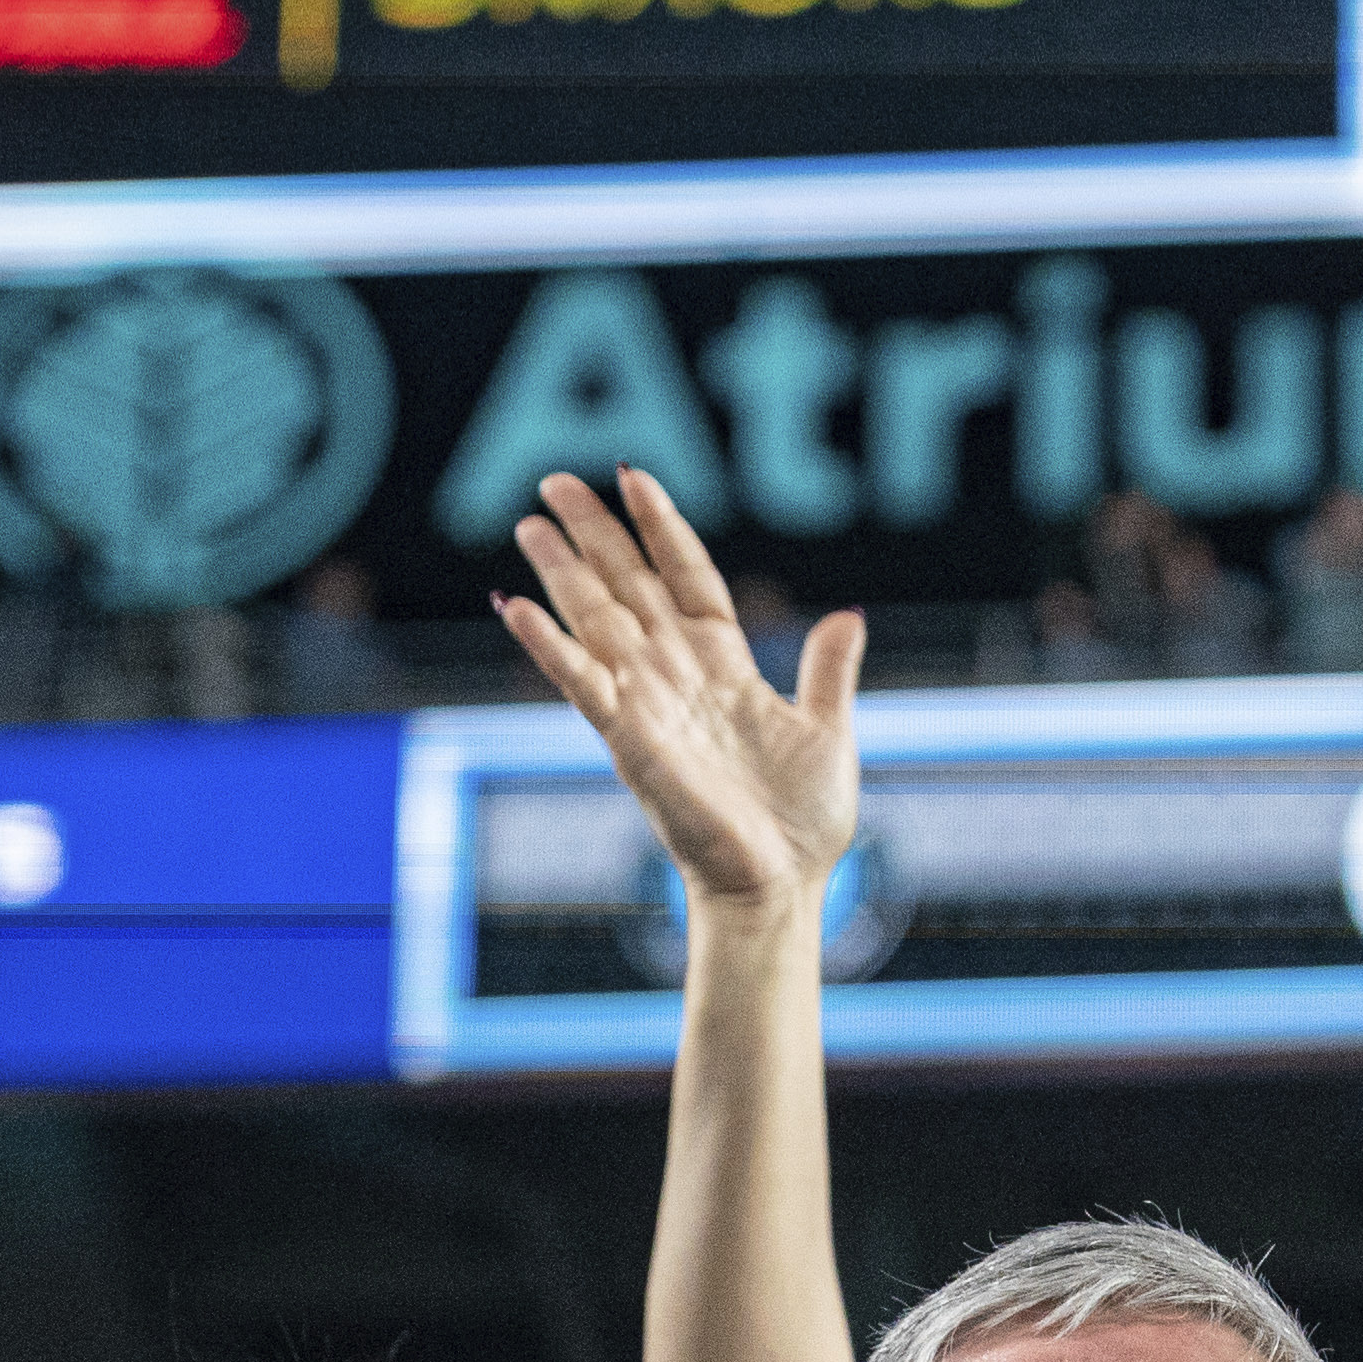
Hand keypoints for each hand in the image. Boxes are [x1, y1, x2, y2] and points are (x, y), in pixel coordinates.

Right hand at [496, 468, 865, 907]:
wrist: (781, 886)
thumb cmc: (802, 822)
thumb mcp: (828, 731)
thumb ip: (828, 671)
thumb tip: (848, 614)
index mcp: (724, 666)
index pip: (686, 577)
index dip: (662, 527)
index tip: (633, 476)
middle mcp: (679, 676)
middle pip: (628, 585)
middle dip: (594, 532)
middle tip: (553, 480)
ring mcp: (650, 704)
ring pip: (598, 621)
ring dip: (563, 572)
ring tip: (528, 523)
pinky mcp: (630, 740)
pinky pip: (582, 683)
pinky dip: (549, 646)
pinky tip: (514, 606)